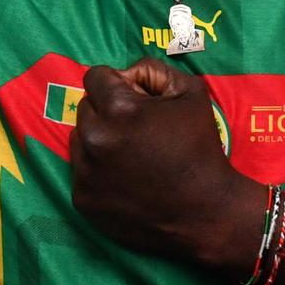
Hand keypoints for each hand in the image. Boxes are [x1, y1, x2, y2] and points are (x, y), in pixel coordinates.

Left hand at [69, 58, 259, 266]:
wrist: (205, 213)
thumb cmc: (201, 150)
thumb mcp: (191, 93)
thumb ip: (153, 71)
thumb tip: (127, 73)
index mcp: (119, 109)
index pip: (95, 77)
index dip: (117, 84)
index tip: (134, 100)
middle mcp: (95, 138)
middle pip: (85, 107)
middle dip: (107, 112)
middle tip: (137, 130)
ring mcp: (85, 172)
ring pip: (78, 138)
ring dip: (98, 139)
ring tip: (131, 155)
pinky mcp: (82, 198)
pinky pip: (80, 170)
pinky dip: (96, 170)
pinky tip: (125, 178)